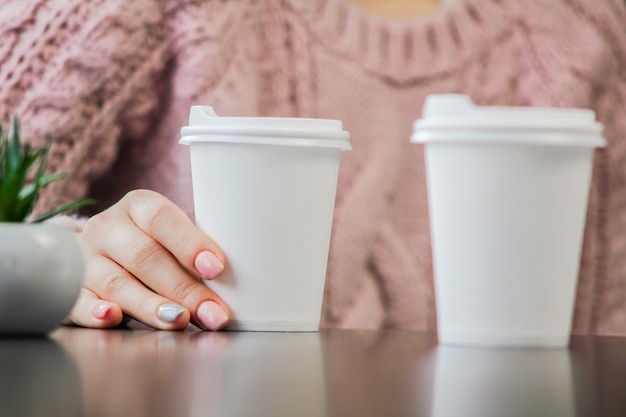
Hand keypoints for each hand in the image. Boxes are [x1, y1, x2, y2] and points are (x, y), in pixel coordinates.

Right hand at [66, 189, 229, 329]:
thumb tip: (231, 287)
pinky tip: (113, 318)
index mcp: (138, 206)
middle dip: (184, 289)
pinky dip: (95, 312)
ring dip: (152, 306)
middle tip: (212, 313)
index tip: (216, 267)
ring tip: (179, 321)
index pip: (163, 219)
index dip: (190, 243)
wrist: (97, 249)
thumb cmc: (153, 244)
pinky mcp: (69, 287)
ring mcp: (85, 258)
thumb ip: (194, 254)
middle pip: (146, 257)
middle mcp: (108, 227)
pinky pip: (78, 300)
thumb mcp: (171, 235)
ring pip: (118, 283)